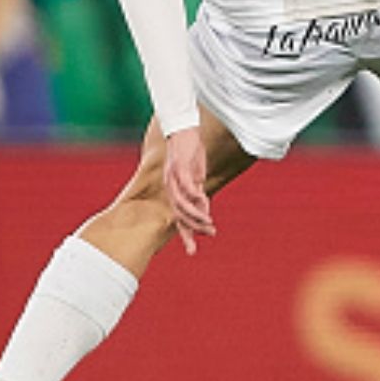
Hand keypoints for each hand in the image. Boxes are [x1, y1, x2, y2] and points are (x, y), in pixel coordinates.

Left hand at [163, 126, 214, 255]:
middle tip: (203, 240)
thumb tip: (204, 207)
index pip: (178, 218)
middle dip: (191, 230)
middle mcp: (171, 187)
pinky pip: (185, 185)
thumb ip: (197, 190)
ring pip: (182, 204)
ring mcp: (174, 178)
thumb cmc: (190, 152)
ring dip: (195, 215)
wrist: (182, 129)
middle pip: (178, 215)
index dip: (185, 235)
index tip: (192, 251)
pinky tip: (204, 201)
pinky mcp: (180, 166)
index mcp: (174, 191)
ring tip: (208, 223)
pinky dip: (194, 195)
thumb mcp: (196, 175)